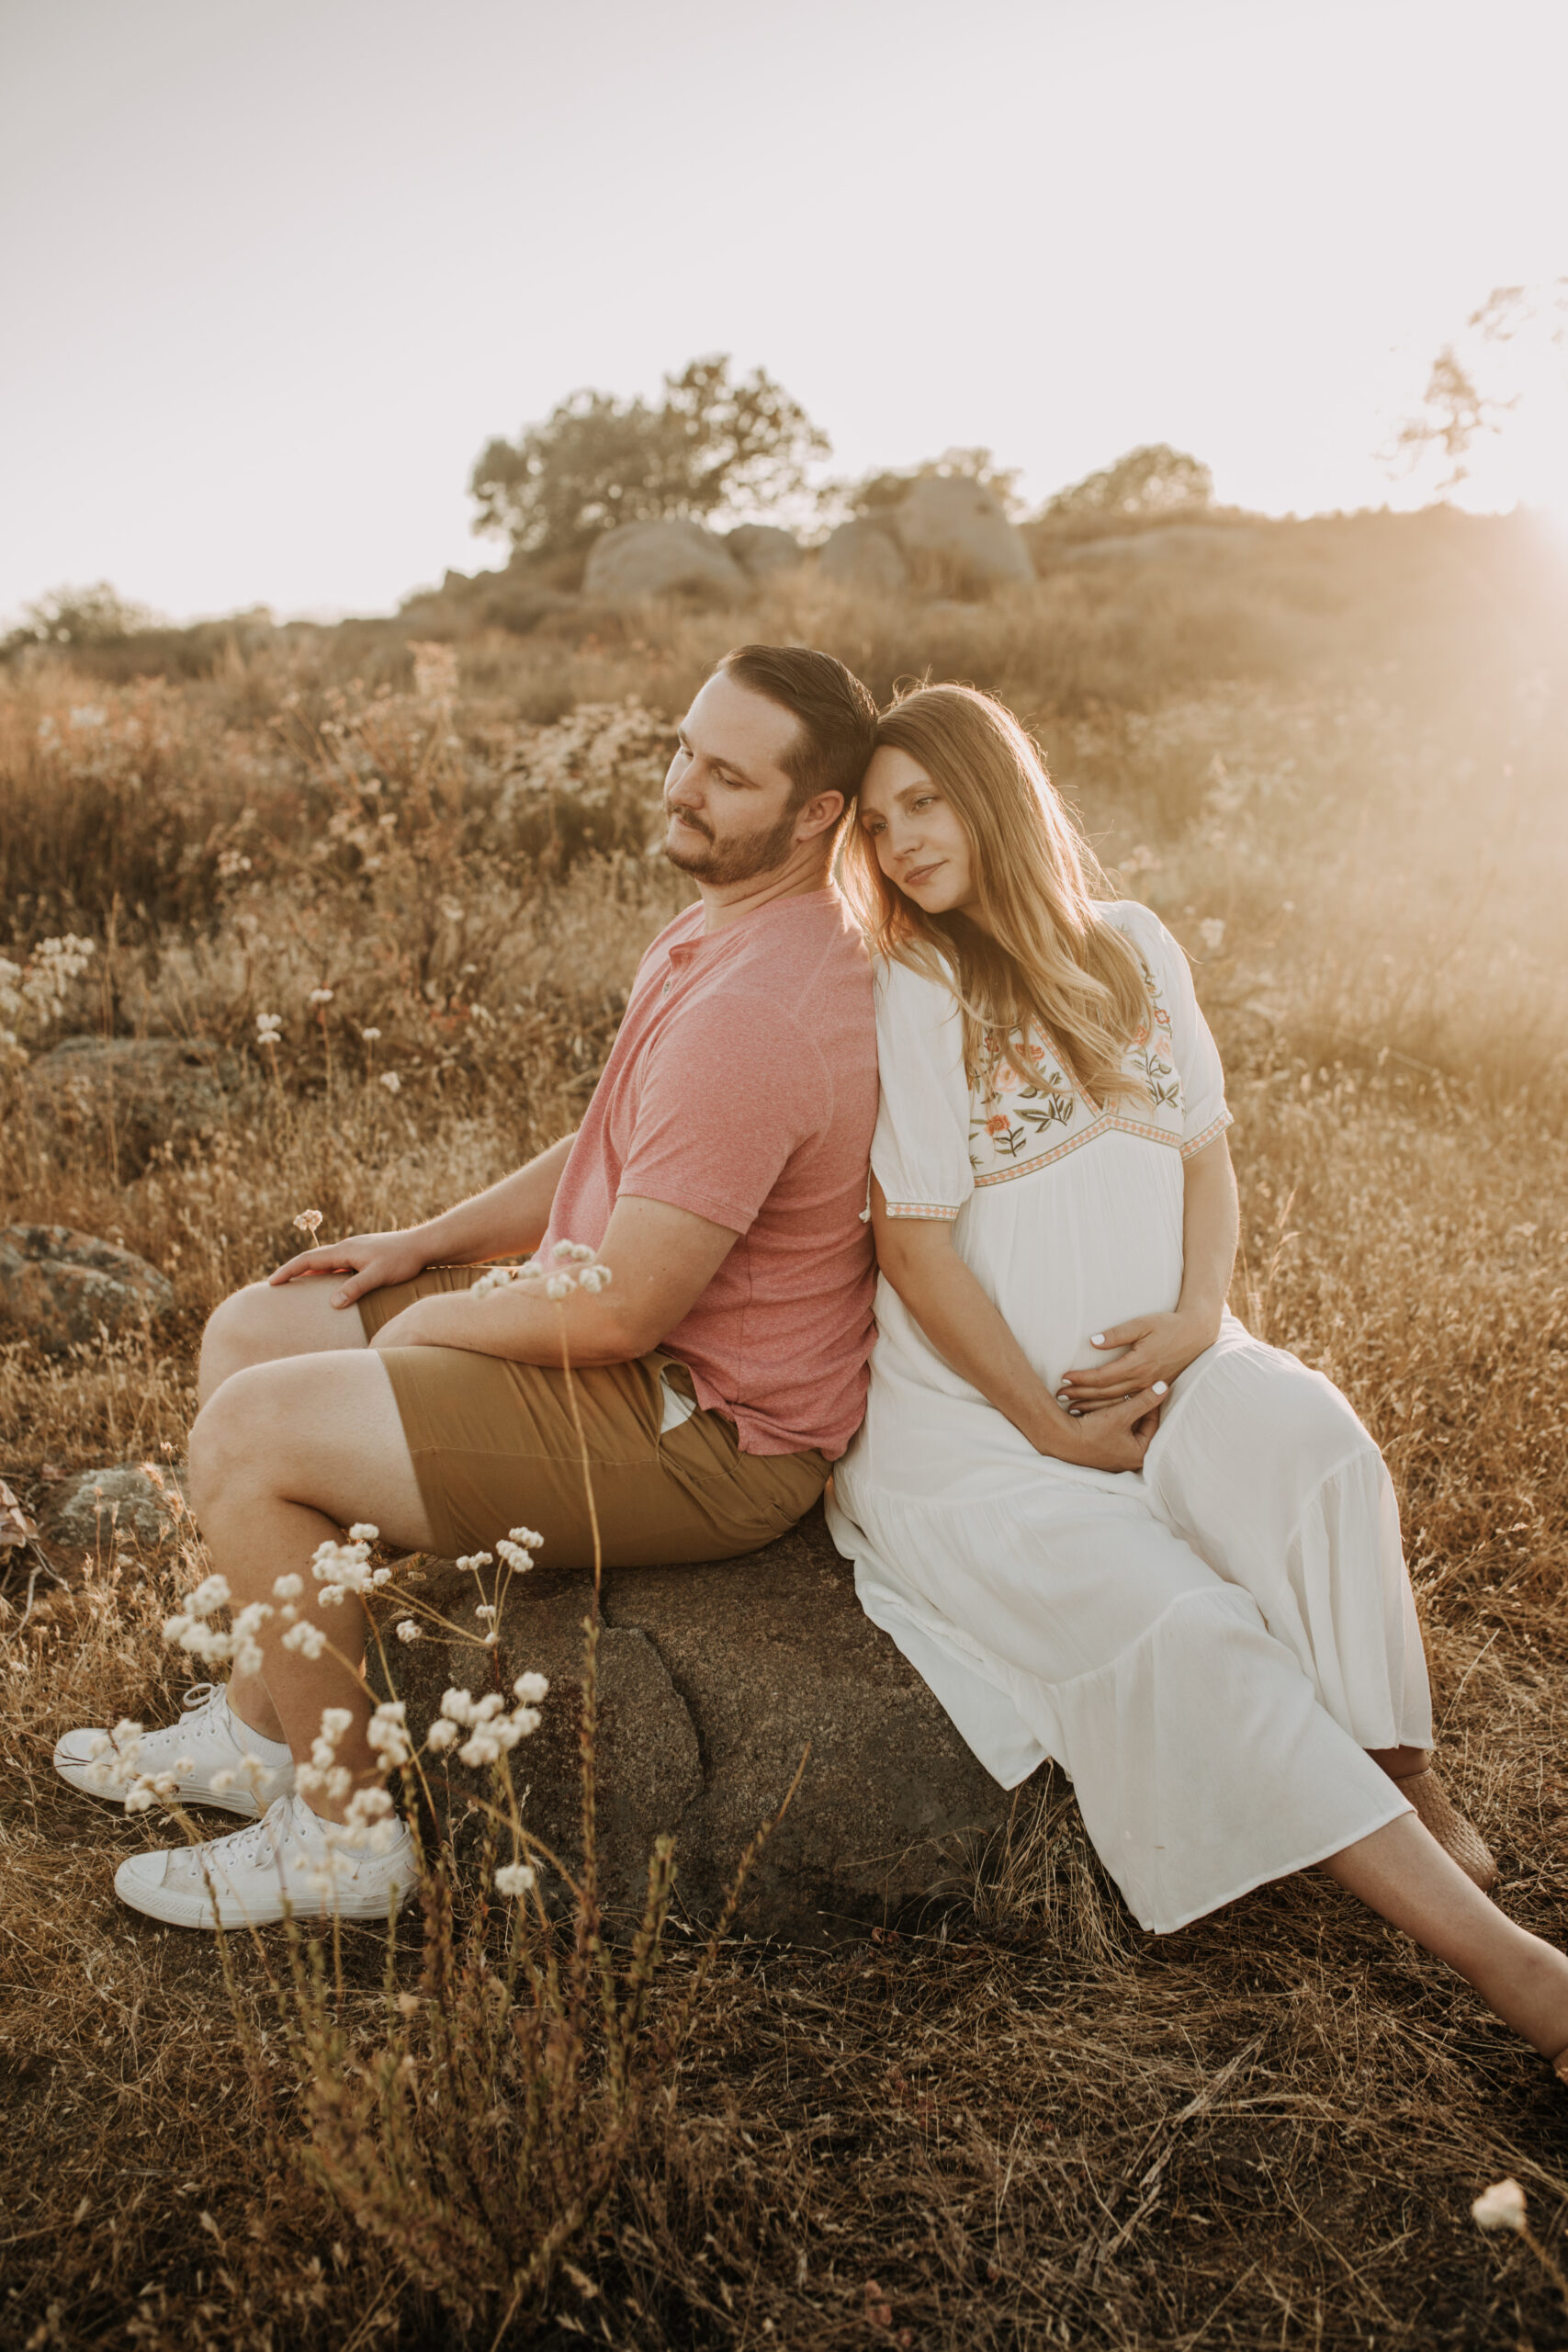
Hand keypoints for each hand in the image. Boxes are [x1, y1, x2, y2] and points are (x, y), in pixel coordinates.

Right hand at [268, 1229, 434, 1309]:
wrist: (424, 1245)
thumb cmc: (403, 1259)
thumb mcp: (378, 1275)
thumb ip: (355, 1288)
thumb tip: (333, 1303)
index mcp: (345, 1250)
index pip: (308, 1259)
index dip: (289, 1270)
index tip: (272, 1282)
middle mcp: (347, 1248)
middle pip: (313, 1259)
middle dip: (293, 1272)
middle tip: (277, 1286)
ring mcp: (356, 1251)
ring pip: (326, 1262)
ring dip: (310, 1273)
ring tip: (297, 1289)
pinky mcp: (365, 1256)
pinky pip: (338, 1266)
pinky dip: (326, 1275)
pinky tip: (329, 1287)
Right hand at [1039, 1384, 1165, 1471]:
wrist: (1061, 1440)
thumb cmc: (1093, 1430)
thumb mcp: (1122, 1413)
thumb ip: (1144, 1401)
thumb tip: (1163, 1387)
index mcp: (1140, 1454)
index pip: (1153, 1423)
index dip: (1150, 1404)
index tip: (1148, 1390)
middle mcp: (1130, 1461)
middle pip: (1140, 1428)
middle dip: (1137, 1410)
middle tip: (1135, 1393)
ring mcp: (1116, 1459)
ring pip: (1127, 1431)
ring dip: (1125, 1415)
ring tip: (1121, 1399)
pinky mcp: (1103, 1455)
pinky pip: (1115, 1435)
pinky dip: (1114, 1422)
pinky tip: (1107, 1410)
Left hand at [1057, 1308, 1217, 1412]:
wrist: (1197, 1334)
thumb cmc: (1169, 1325)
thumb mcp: (1142, 1323)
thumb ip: (1117, 1334)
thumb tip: (1093, 1342)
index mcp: (1138, 1364)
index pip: (1102, 1377)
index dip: (1081, 1379)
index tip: (1064, 1378)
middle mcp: (1143, 1380)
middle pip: (1106, 1393)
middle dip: (1081, 1395)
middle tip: (1060, 1396)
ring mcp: (1149, 1386)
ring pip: (1116, 1401)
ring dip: (1093, 1405)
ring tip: (1073, 1407)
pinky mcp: (1154, 1388)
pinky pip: (1129, 1402)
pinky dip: (1111, 1407)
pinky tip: (1099, 1409)